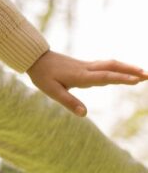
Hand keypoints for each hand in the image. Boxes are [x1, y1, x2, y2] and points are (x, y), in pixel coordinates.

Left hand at [27, 50, 147, 116]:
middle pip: (112, 67)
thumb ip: (68, 102)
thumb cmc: (42, 75)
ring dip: (126, 67)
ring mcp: (86, 66)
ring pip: (110, 65)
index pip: (105, 77)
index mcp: (80, 76)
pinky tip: (123, 71)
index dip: (121, 78)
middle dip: (130, 70)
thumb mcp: (52, 91)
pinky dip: (117, 67)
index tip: (137, 79)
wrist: (34, 58)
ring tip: (142, 73)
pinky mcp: (84, 66)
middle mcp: (86, 69)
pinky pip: (105, 66)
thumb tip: (84, 114)